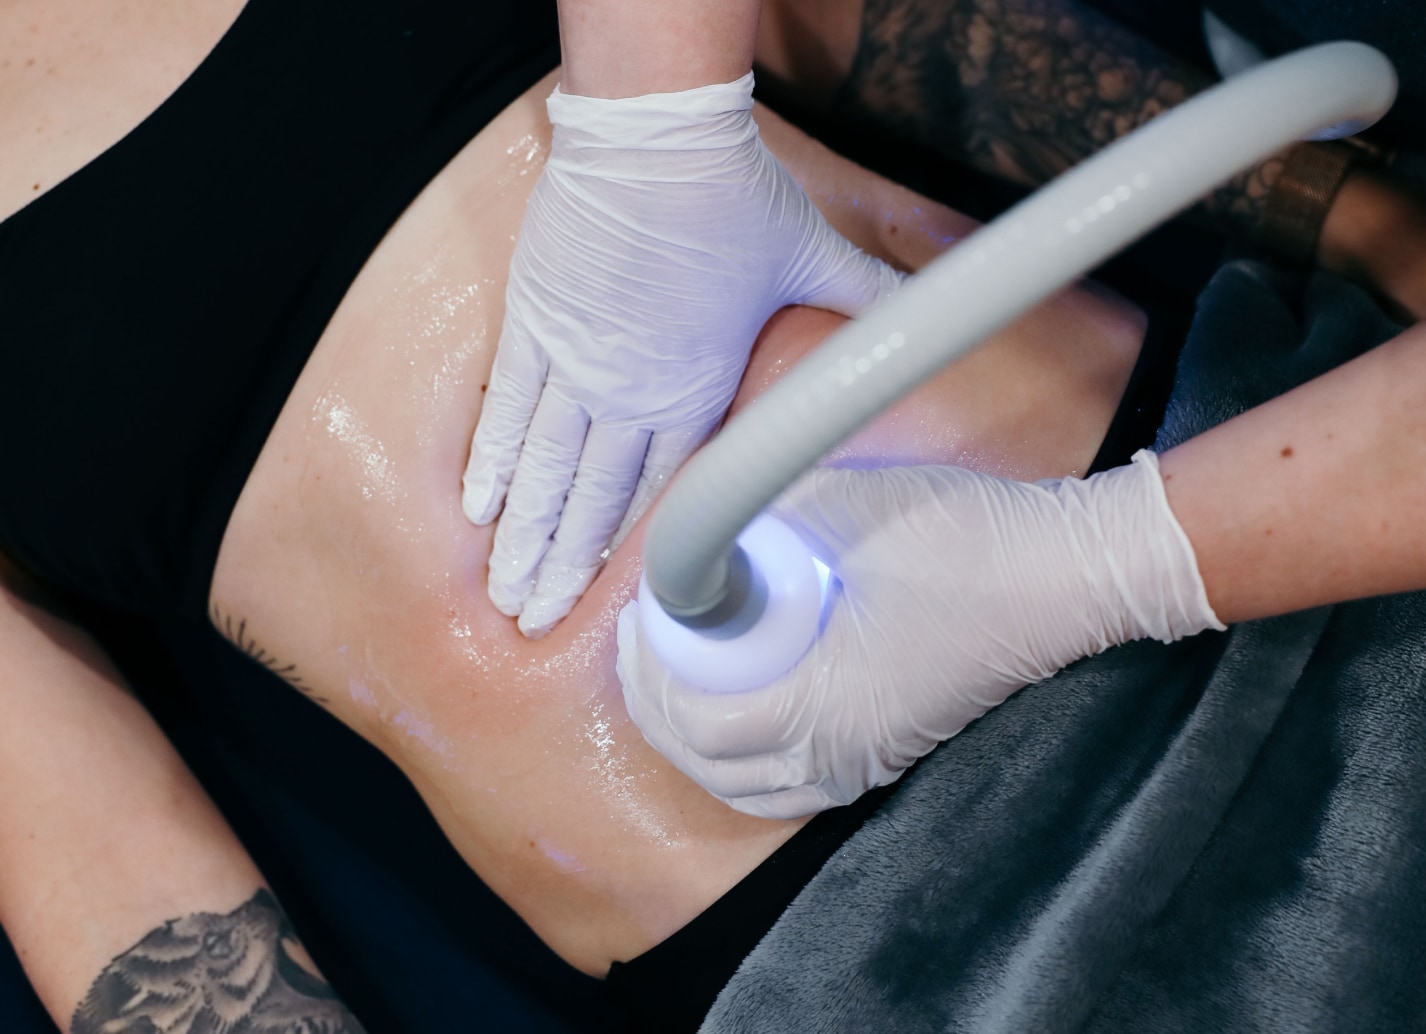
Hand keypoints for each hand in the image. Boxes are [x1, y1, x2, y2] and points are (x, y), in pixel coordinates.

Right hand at [462, 74, 903, 637]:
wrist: (657, 135)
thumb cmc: (736, 198)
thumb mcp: (812, 257)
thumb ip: (862, 300)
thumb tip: (919, 312)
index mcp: (698, 391)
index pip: (664, 495)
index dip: (636, 559)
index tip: (615, 607)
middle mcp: (630, 394)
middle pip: (591, 503)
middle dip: (562, 572)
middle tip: (535, 624)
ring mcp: (576, 364)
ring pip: (543, 471)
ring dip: (522, 535)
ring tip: (503, 590)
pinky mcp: (536, 325)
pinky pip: (509, 410)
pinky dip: (494, 462)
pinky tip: (480, 507)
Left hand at [617, 452, 1223, 818]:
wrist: (1065, 573)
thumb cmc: (961, 537)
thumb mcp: (841, 504)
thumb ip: (758, 523)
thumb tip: (704, 532)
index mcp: (820, 705)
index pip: (699, 723)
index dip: (650, 678)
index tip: (635, 625)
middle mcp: (840, 753)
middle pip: (713, 767)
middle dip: (661, 711)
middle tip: (643, 653)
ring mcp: (870, 762)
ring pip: (753, 789)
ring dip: (702, 743)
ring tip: (681, 685)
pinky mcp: (892, 753)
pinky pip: (798, 783)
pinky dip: (751, 760)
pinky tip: (746, 711)